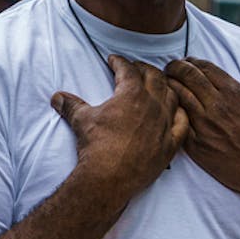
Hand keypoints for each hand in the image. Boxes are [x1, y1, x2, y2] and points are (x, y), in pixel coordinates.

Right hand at [52, 55, 189, 197]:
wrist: (108, 178)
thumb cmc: (95, 146)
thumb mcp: (81, 120)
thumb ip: (71, 105)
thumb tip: (57, 97)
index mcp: (132, 94)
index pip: (128, 70)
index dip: (120, 62)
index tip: (114, 60)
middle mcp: (153, 105)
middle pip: (155, 78)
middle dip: (144, 69)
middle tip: (135, 68)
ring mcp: (164, 124)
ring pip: (172, 97)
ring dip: (165, 88)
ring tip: (157, 86)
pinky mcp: (170, 144)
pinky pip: (182, 123)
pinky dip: (180, 114)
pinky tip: (175, 111)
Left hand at [163, 59, 239, 210]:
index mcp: (235, 94)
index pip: (205, 68)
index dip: (192, 62)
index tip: (186, 62)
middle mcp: (217, 106)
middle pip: (187, 77)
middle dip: (176, 68)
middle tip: (170, 68)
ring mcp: (204, 126)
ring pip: (178, 97)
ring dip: (170, 87)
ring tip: (166, 84)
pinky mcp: (196, 146)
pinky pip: (178, 123)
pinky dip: (173, 112)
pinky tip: (170, 109)